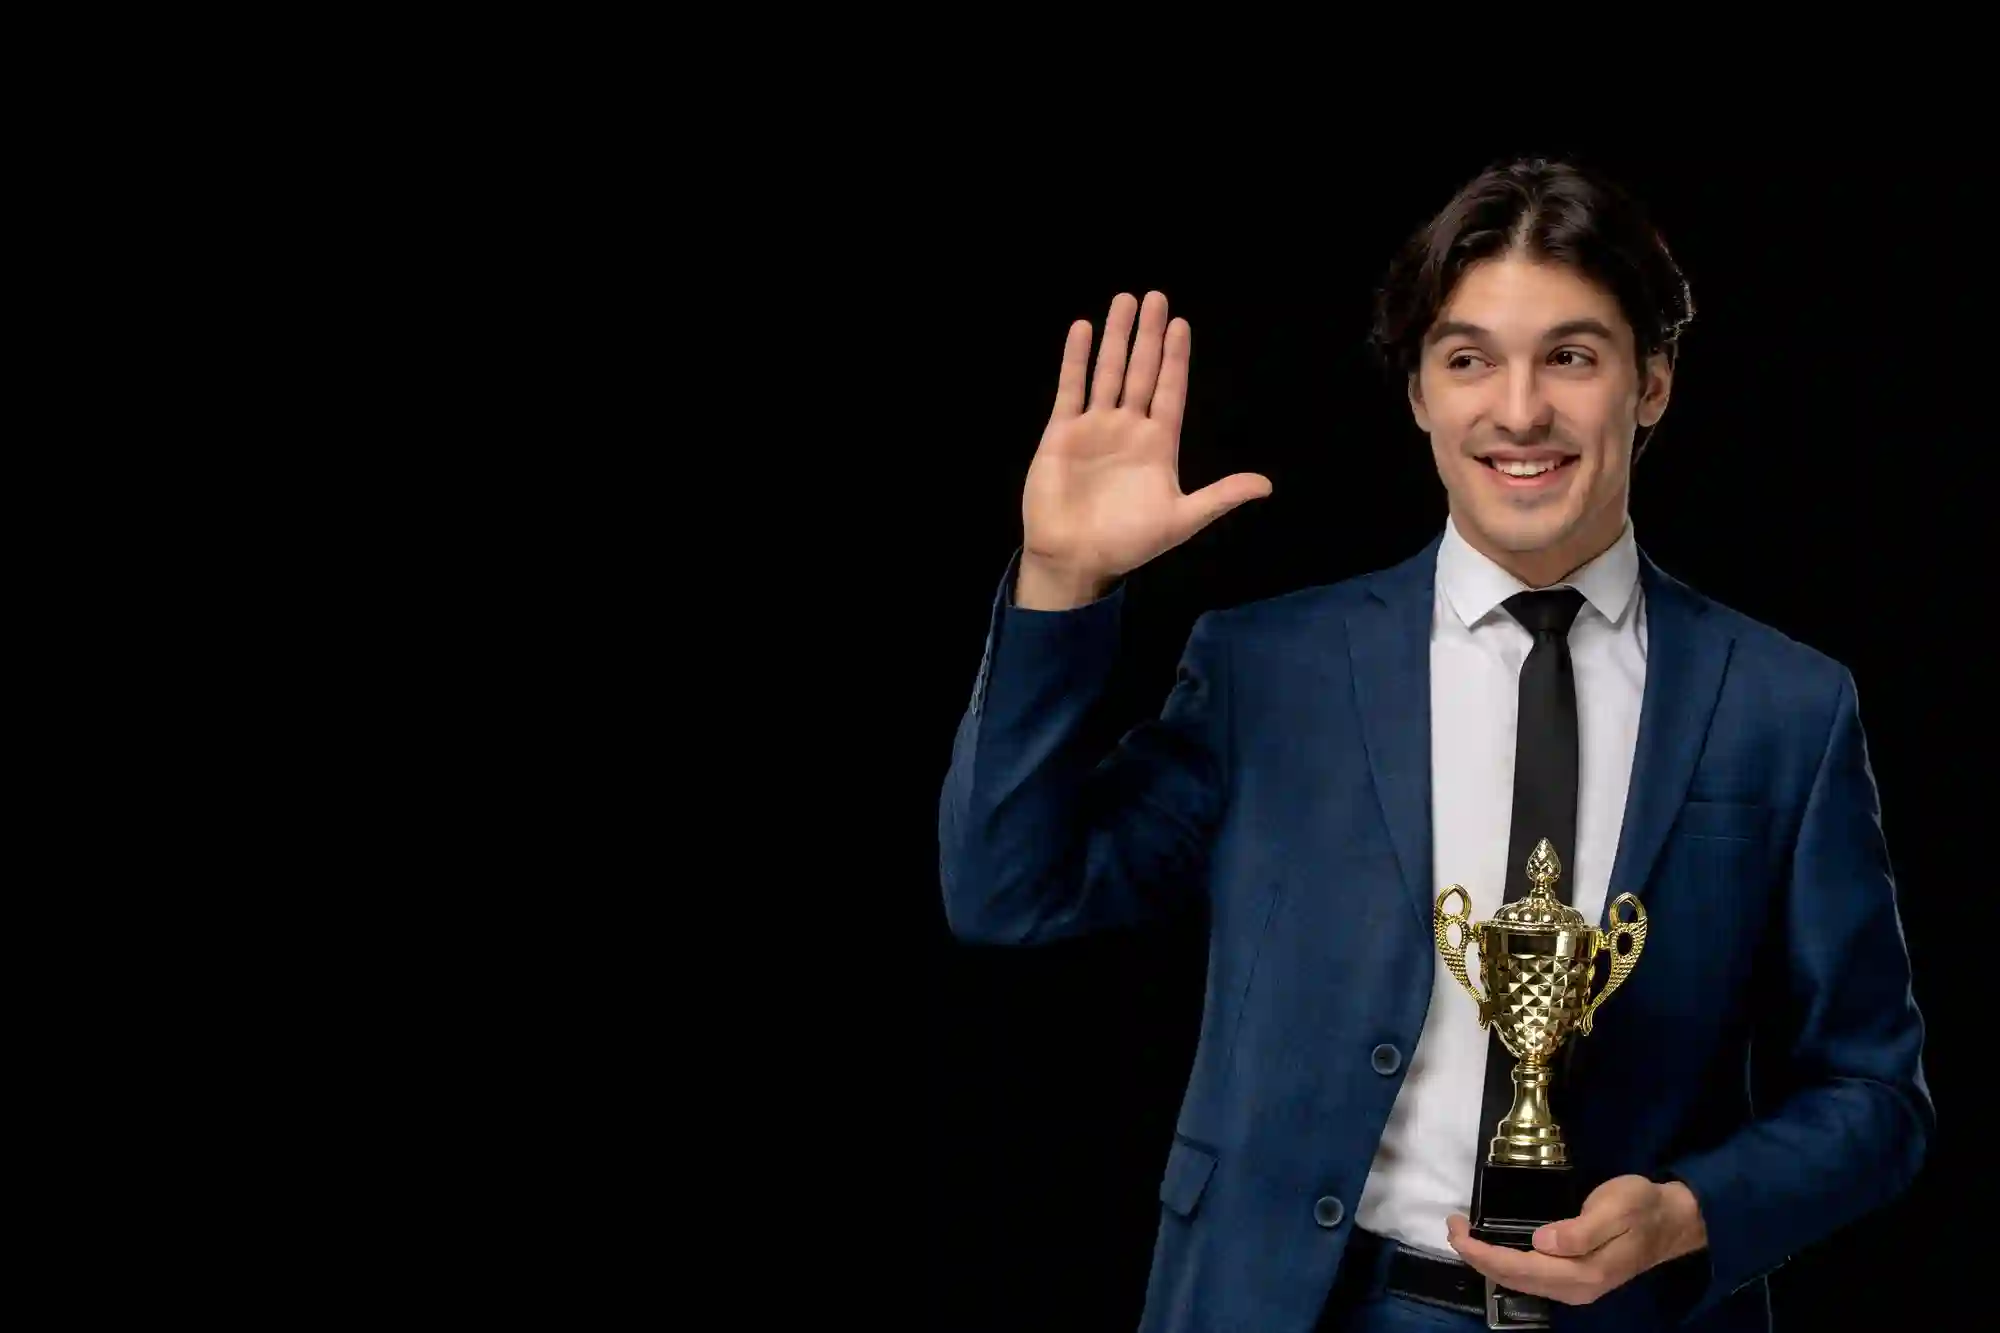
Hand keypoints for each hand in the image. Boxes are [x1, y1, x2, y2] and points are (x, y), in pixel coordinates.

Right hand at [1016, 291, 1270, 607]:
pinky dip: (1076, 360)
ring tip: (1124, 300)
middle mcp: (1127, 428)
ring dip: (1116, 337)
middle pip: (1142, 371)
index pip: (1170, 390)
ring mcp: (1094, 427)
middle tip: (1156, 296)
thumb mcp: (1181, 520)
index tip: (1181, 325)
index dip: (1176, 358)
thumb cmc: (1128, 543)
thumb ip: (1220, 497)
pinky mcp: (1062, 433)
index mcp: (1158, 444)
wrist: (1076, 559)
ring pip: (1108, 372)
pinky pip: (1071, 389)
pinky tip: (1083, 329)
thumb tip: (1267, 485)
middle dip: (1148, 335)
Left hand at [1445, 1176, 1707, 1305]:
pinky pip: (1530, 1276)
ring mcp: (1575, 1288)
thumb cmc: (1641, 1207)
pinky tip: (1493, 1248)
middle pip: (1512, 1278)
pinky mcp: (1575, 1279)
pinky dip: (1505, 1262)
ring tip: (1463, 1234)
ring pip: (1518, 1280)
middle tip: (1451, 1225)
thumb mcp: (1615, 1209)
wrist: (1672, 1221)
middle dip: (1476, 1256)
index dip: (1481, 1251)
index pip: (1517, 1267)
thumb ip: (1580, 1230)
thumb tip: (1540, 1242)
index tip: (1456, 1228)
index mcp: (1581, 1273)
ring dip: (1487, 1260)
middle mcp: (1574, 1288)